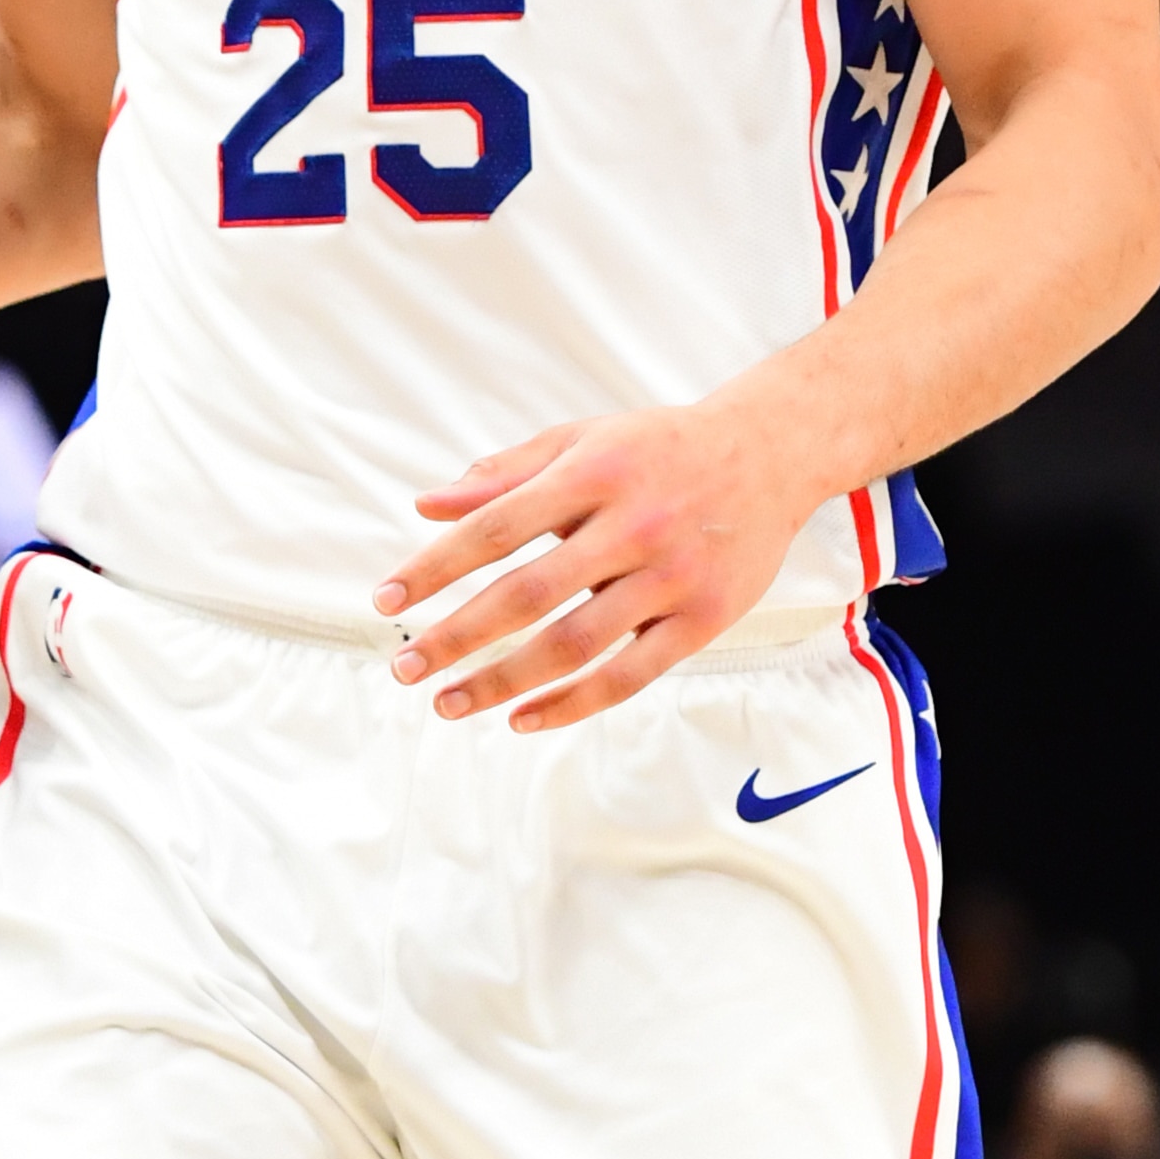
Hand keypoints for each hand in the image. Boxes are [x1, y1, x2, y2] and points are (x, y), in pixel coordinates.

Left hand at [376, 385, 811, 729]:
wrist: (772, 452)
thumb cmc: (660, 448)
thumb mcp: (583, 440)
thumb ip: (504, 474)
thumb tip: (426, 506)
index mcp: (595, 472)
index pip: (496, 527)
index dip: (436, 568)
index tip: (387, 601)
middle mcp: (633, 524)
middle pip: (527, 594)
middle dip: (457, 636)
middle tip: (404, 668)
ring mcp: (671, 577)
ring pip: (574, 644)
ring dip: (503, 681)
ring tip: (448, 703)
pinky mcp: (703, 620)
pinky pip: (629, 676)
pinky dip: (572, 704)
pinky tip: (522, 718)